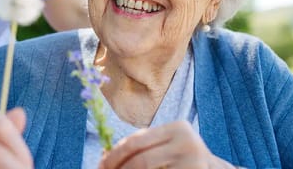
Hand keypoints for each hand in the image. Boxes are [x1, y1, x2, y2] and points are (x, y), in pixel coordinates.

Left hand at [98, 121, 233, 168]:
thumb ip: (142, 146)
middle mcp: (187, 143)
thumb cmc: (182, 158)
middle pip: (140, 159)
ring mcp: (192, 163)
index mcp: (177, 128)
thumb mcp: (166, 145)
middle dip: (118, 168)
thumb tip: (104, 156)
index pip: (136, 141)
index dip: (114, 154)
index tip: (101, 164)